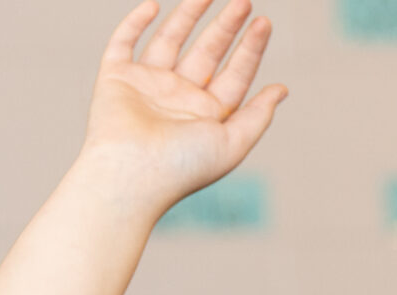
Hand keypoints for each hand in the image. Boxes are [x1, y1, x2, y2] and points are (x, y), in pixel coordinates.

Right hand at [78, 0, 287, 216]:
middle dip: (225, 27)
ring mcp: (146, 87)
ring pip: (169, 41)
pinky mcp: (115, 79)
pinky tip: (154, 5)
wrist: (129, 176)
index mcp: (205, 117)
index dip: (250, 49)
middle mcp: (177, 99)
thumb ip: (258, 116)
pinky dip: (135, 23)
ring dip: (187, 15)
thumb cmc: (180, 168)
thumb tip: (282, 89)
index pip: (234, 75)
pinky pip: (123, 44)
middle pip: (206, 53)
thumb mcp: (232, 144)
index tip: (264, 23)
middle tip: (244, 1)